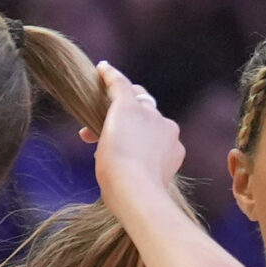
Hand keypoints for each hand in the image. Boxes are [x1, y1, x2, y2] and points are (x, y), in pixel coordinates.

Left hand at [83, 64, 185, 207]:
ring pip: (133, 102)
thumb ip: (139, 175)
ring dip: (115, 110)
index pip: (156, 133)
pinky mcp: (128, 105)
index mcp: (174, 149)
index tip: (122, 152)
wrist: (135, 190)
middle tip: (103, 140)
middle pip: (148, 114)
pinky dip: (110, 76)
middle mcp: (168, 127)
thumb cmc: (136, 196)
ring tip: (91, 129)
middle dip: (128, 124)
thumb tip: (119, 179)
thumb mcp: (143, 186)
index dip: (138, 139)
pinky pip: (120, 84)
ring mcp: (149, 115)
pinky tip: (101, 70)